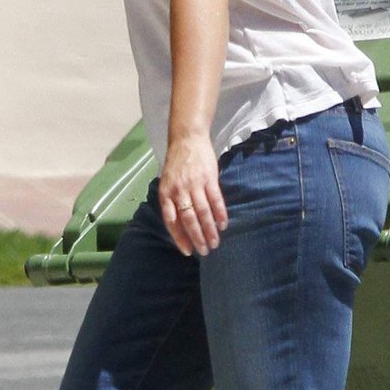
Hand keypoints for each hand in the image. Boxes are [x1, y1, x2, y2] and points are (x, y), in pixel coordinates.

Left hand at [158, 132, 228, 256]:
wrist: (187, 139)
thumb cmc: (177, 164)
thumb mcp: (168, 183)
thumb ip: (173, 202)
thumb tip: (181, 225)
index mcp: (166, 194)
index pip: (172, 221)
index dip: (180, 238)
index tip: (188, 251)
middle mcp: (179, 191)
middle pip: (188, 220)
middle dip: (197, 238)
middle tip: (205, 251)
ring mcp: (195, 184)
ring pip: (203, 213)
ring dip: (210, 230)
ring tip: (215, 243)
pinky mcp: (209, 178)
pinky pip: (216, 200)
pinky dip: (220, 214)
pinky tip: (223, 225)